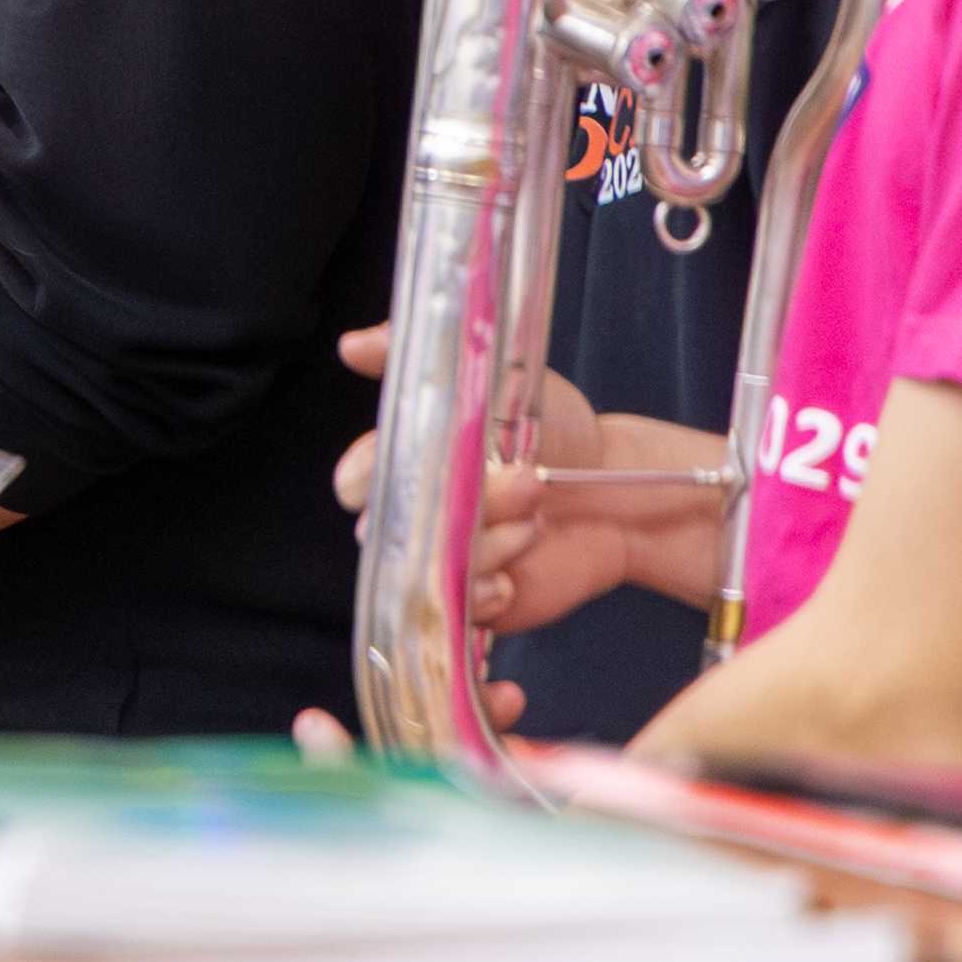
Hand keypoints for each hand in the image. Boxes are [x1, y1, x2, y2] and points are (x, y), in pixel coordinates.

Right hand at [329, 323, 635, 645]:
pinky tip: (514, 579)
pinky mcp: (475, 602)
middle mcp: (417, 516)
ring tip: (535, 519)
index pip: (360, 480)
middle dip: (449, 510)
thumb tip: (350, 345)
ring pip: (431, 572)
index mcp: (408, 462)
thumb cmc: (546, 422)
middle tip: (516, 480)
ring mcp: (443, 562)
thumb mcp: (492, 371)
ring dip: (485, 546)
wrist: (611, 484)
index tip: (421, 461)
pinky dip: (485, 596)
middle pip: (392, 532)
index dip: (371, 476)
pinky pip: (456, 616)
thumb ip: (424, 356)